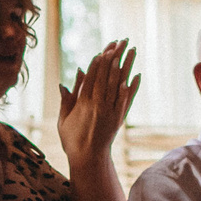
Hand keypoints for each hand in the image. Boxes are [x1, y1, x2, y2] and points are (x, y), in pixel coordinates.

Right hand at [56, 41, 138, 175]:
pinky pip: (127, 99)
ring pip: (119, 84)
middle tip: (121, 41)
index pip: (92, 77)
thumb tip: (65, 83)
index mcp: (83, 103)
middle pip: (108, 75)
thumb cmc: (72, 139)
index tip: (105, 48)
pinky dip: (131, 87)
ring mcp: (110, 111)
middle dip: (115, 56)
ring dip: (126, 66)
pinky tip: (136, 75)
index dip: (99, 62)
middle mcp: (98, 104)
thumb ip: (67, 99)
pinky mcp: (119, 118)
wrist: (88, 159)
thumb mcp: (64, 119)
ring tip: (132, 51)